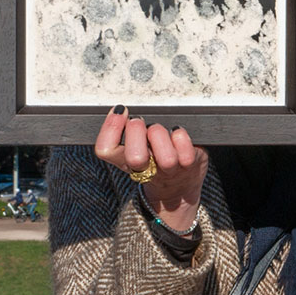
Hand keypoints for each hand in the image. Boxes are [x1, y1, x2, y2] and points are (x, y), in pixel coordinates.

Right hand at [94, 106, 208, 229]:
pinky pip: (186, 150)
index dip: (111, 127)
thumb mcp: (135, 146)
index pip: (105, 150)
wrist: (179, 187)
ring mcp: (170, 169)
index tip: (121, 111)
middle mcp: (146, 169)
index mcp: (125, 161)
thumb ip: (127, 130)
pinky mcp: (189, 164)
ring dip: (161, 135)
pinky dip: (181, 136)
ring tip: (160, 131)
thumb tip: (123, 108)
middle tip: (141, 122)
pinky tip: (177, 133)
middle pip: (135, 158)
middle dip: (137, 131)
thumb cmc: (155, 159)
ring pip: (166, 157)